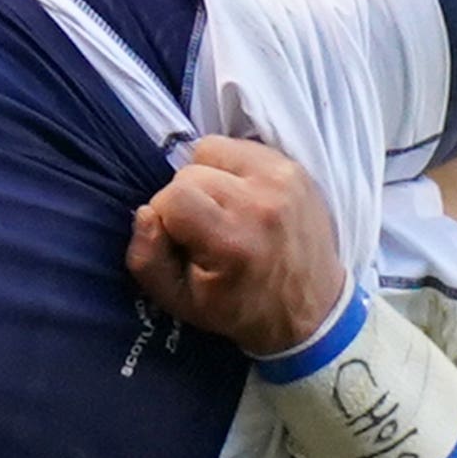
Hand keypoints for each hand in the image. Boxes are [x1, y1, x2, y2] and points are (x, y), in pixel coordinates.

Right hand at [123, 118, 347, 362]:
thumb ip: (147, 260)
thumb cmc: (241, 309)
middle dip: (186, 199)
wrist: (312, 310)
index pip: (173, 197)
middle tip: (205, 230)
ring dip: (207, 176)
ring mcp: (283, 178)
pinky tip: (244, 197)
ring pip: (212, 149)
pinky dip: (232, 168)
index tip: (184, 241)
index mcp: (233, 239)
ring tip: (224, 209)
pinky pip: (241, 146)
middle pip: (189, 172)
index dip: (167, 218)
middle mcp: (261, 201)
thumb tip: (144, 213)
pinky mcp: (295, 167)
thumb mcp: (182, 303)